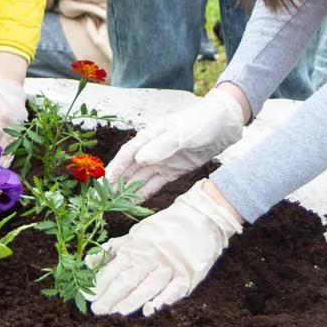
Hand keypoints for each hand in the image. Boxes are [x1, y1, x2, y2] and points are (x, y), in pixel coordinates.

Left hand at [89, 182, 242, 316]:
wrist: (201, 216)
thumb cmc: (163, 227)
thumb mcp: (135, 233)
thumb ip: (113, 249)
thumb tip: (87, 262)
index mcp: (136, 246)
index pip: (114, 268)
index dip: (100, 283)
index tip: (87, 297)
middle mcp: (151, 257)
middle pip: (129, 279)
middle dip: (112, 296)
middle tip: (98, 310)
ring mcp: (170, 266)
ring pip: (149, 286)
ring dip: (134, 300)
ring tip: (118, 312)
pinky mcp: (188, 274)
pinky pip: (176, 289)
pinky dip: (165, 299)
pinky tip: (153, 309)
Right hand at [107, 87, 246, 198]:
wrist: (224, 125)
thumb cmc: (201, 122)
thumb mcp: (182, 133)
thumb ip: (162, 146)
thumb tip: (140, 160)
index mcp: (150, 136)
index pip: (128, 154)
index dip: (116, 167)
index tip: (105, 181)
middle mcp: (152, 150)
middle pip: (130, 168)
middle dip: (116, 182)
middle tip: (103, 198)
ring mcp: (162, 162)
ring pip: (140, 178)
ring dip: (128, 190)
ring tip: (115, 204)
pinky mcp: (173, 171)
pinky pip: (155, 184)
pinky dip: (144, 193)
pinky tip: (134, 203)